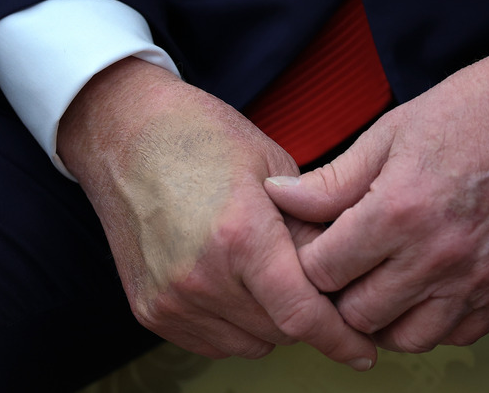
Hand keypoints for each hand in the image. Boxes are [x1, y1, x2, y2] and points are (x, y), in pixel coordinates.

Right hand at [57, 57, 375, 369]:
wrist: (125, 135)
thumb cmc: (203, 138)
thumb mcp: (274, 168)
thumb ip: (310, 229)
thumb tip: (343, 275)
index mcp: (240, 237)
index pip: (302, 315)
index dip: (341, 339)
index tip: (364, 352)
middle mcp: (201, 278)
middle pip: (281, 332)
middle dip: (309, 317)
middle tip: (317, 285)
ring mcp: (171, 299)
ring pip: (250, 343)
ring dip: (273, 322)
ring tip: (269, 275)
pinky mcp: (150, 310)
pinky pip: (214, 342)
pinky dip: (237, 326)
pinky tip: (238, 285)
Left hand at [265, 24, 488, 351]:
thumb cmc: (467, 113)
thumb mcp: (388, 134)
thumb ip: (331, 181)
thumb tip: (278, 198)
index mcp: (398, 210)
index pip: (322, 272)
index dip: (306, 262)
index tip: (313, 250)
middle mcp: (437, 255)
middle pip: (357, 314)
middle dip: (338, 295)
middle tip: (342, 270)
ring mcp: (478, 278)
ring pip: (405, 338)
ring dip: (383, 318)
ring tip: (381, 283)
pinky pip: (455, 335)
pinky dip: (431, 321)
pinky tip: (425, 289)